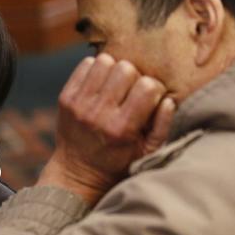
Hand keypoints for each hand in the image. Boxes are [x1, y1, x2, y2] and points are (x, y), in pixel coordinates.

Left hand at [38, 54, 174, 204]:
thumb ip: (162, 126)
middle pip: (126, 69)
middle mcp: (98, 114)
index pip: (147, 87)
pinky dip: (96, 69)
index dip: (154, 89)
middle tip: (131, 92)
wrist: (77, 173)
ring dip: (114, 70)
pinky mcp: (65, 97)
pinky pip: (85, 65)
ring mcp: (79, 104)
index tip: (150, 99)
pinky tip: (101, 85)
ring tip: (116, 86)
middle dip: (134, 77)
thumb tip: (169, 100)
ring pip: (105, 61)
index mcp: (122, 128)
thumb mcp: (147, 153)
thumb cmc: (118, 163)